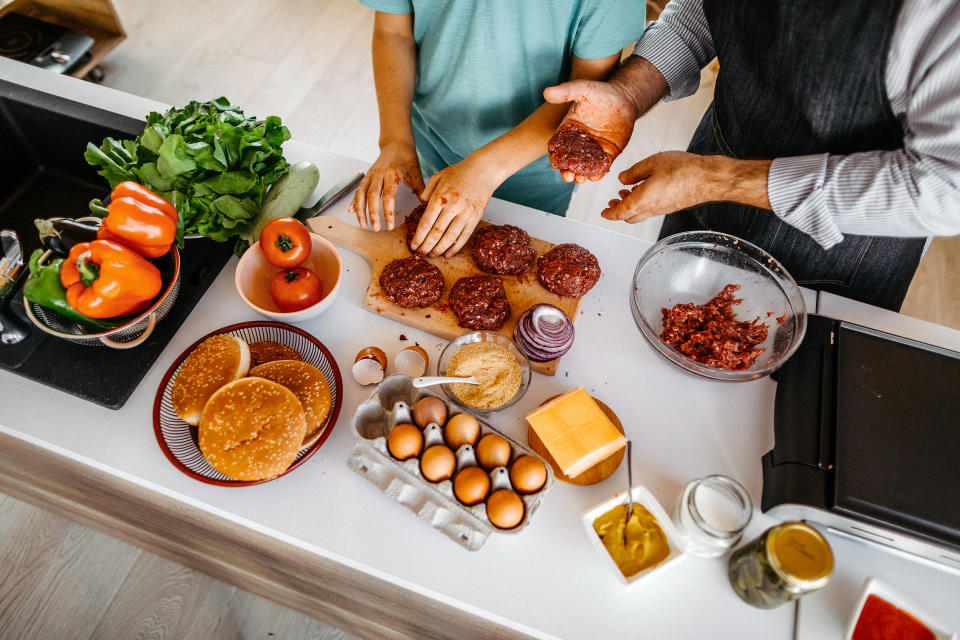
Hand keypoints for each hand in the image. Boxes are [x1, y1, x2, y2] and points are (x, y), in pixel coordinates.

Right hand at [349, 142, 423, 230]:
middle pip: (372, 196)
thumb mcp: (416, 174)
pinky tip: (352, 211)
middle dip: (372, 214)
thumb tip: (425, 208)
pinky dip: (354, 201)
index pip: (388, 196)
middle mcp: (379, 174)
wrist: (396, 144)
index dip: (388, 212)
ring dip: (360, 210)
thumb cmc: (407, 159)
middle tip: (375, 228)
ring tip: (363, 224)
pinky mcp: (366, 176)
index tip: (390, 225)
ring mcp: (370, 175)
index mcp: (392, 174)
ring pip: (361, 193)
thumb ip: (420, 191)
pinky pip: (358, 190)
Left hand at [411, 158, 498, 257]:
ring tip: (432, 255)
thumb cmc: (459, 172)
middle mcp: (452, 206)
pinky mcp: (475, 217)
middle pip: (436, 232)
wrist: (483, 170)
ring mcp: (465, 213)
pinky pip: (464, 236)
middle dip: (426, 246)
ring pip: (450, 237)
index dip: (419, 236)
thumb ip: (427, 191)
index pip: (426, 222)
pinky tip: (448, 253)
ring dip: (439, 249)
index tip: (413, 245)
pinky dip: (456, 247)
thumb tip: (421, 205)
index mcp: (440, 197)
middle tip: (420, 254)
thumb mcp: (438, 176)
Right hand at [543, 79, 638, 182]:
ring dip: (581, 175)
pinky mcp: (608, 153)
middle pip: (569, 161)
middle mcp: (579, 142)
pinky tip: (596, 176)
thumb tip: (547, 92)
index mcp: (568, 129)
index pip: (558, 146)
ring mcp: (593, 149)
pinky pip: (601, 166)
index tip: (555, 162)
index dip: (555, 156)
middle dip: (567, 170)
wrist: (625, 98)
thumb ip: (566, 91)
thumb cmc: (602, 92)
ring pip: (584, 166)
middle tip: (568, 176)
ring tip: (580, 179)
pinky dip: (598, 173)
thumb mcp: (583, 88)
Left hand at [602, 152, 771, 222]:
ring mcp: (663, 209)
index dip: (609, 213)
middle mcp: (651, 209)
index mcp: (642, 201)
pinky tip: (646, 188)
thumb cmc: (684, 170)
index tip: (603, 212)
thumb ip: (634, 172)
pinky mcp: (672, 206)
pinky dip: (643, 202)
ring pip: (641, 213)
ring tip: (627, 191)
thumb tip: (623, 179)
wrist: (709, 179)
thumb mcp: (652, 163)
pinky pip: (652, 208)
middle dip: (618, 211)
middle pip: (629, 217)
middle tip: (613, 201)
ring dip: (631, 205)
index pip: (619, 213)